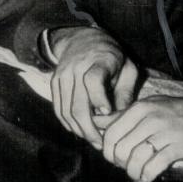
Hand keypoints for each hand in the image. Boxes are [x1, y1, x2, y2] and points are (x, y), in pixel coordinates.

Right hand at [50, 28, 138, 147]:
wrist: (82, 39)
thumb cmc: (112, 56)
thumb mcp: (128, 67)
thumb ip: (126, 91)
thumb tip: (122, 116)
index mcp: (99, 61)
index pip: (93, 80)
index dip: (99, 98)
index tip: (108, 111)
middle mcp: (76, 68)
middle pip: (78, 104)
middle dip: (90, 128)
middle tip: (102, 143)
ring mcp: (62, 76)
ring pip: (66, 111)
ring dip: (79, 130)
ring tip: (94, 140)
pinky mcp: (54, 83)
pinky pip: (58, 109)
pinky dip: (68, 124)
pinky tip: (80, 131)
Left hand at [96, 95, 182, 181]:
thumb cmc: (179, 113)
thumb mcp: (150, 107)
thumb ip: (123, 116)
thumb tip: (95, 122)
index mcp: (140, 108)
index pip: (110, 134)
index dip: (109, 151)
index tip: (117, 158)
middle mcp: (151, 118)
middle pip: (120, 149)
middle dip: (121, 164)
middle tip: (129, 167)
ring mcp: (165, 132)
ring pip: (135, 159)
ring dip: (133, 173)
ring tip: (138, 175)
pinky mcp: (179, 146)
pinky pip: (154, 166)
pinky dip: (147, 176)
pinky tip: (149, 177)